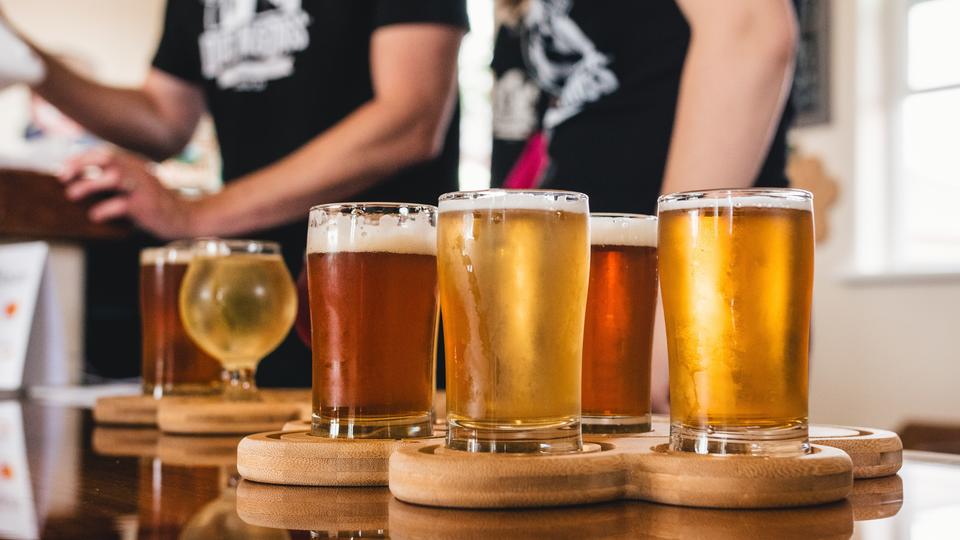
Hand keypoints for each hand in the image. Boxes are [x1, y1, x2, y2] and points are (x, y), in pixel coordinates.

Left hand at [59, 147, 196, 239]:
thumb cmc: (155, 203)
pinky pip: (121, 205)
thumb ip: (116, 177)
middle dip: (80, 165)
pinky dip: (103, 210)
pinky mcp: (145, 206)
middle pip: (106, 158)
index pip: (103, 153)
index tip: (63, 170)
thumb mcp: (137, 184)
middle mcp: (138, 172)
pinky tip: (95, 216)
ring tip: (72, 194)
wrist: (184, 217)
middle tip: (63, 177)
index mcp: (135, 165)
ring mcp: (142, 188)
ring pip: (113, 177)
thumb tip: (82, 179)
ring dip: (88, 185)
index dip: (80, 158)